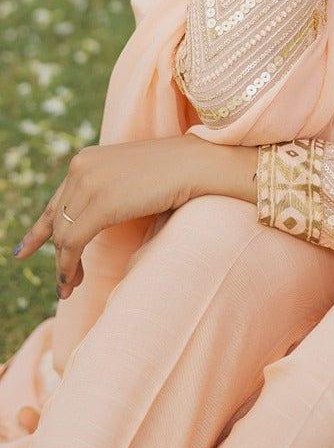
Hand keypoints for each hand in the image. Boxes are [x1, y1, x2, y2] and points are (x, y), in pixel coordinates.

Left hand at [13, 136, 200, 300]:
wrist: (195, 164)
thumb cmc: (172, 173)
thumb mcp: (127, 179)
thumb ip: (103, 191)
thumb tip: (87, 222)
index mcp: (84, 159)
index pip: (55, 201)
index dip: (38, 229)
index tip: (24, 250)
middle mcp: (80, 168)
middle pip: (57, 221)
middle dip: (57, 254)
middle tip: (64, 282)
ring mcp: (89, 184)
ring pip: (62, 236)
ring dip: (64, 267)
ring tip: (69, 288)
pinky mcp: (100, 205)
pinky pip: (73, 243)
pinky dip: (68, 267)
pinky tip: (73, 283)